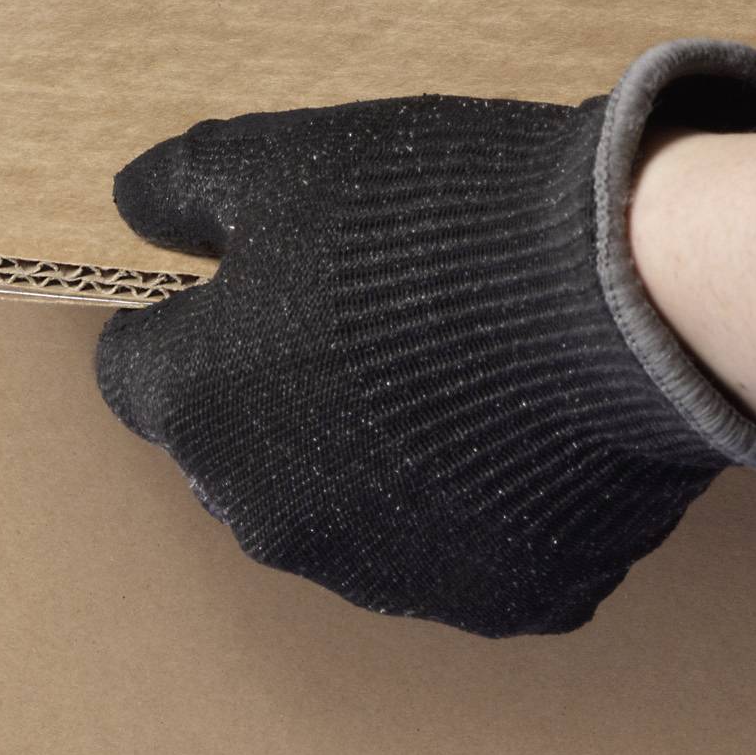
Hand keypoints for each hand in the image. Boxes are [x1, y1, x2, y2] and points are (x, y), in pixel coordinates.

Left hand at [93, 42, 755, 636]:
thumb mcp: (280, 157)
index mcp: (201, 408)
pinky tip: (513, 415)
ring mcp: (390, 573)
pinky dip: (471, 494)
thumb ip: (183, 188)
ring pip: (343, 512)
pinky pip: (462, 545)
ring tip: (441, 361)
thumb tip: (134, 210)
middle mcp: (273, 517)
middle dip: (270, 392)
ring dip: (364, 454)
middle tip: (351, 315)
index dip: (184, 316)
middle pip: (236, 453)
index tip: (238, 281)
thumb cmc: (432, 214)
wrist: (622, 287)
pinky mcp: (501, 597)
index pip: (139, 372)